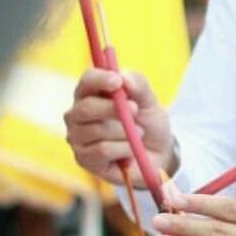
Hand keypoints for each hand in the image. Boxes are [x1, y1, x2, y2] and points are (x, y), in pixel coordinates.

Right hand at [64, 68, 175, 186]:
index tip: (118, 82)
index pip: (87, 81)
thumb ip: (139, 86)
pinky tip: (130, 151)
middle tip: (136, 110)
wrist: (157, 155)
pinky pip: (103, 150)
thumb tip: (124, 77)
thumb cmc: (148, 124)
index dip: (100, 79)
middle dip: (114, 109)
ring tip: (138, 134)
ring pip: (97, 130)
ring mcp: (77, 137)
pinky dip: (124, 149)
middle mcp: (77, 114)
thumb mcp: (149, 103)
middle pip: (86, 107)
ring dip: (126, 132)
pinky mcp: (83, 158)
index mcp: (91, 93)